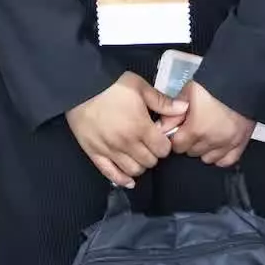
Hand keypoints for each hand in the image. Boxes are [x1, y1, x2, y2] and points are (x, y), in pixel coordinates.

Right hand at [66, 72, 184, 188]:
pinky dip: (122, 180)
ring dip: (140, 165)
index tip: (161, 137)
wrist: (81, 86)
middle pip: (150, 162)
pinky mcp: (94, 154)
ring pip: (133, 171)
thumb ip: (162, 101)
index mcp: (140, 127)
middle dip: (154, 154)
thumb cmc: (112, 84)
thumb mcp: (140, 87)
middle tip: (150, 145)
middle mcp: (127, 143)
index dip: (165, 144)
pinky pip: (110, 174)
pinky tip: (129, 180)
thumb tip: (184, 109)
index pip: (163, 150)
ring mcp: (110, 151)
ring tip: (138, 155)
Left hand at [170, 81, 254, 167]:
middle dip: (190, 142)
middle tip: (193, 128)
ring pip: (208, 159)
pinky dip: (220, 156)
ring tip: (206, 135)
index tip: (179, 129)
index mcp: (196, 128)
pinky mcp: (242, 142)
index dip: (176, 136)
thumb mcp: (188, 92)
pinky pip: (227, 161)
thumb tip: (162, 127)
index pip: (177, 146)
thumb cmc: (215, 82)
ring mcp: (228, 143)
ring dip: (204, 149)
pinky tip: (217, 146)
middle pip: (192, 152)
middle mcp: (212, 140)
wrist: (242, 78)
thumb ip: (173, 112)